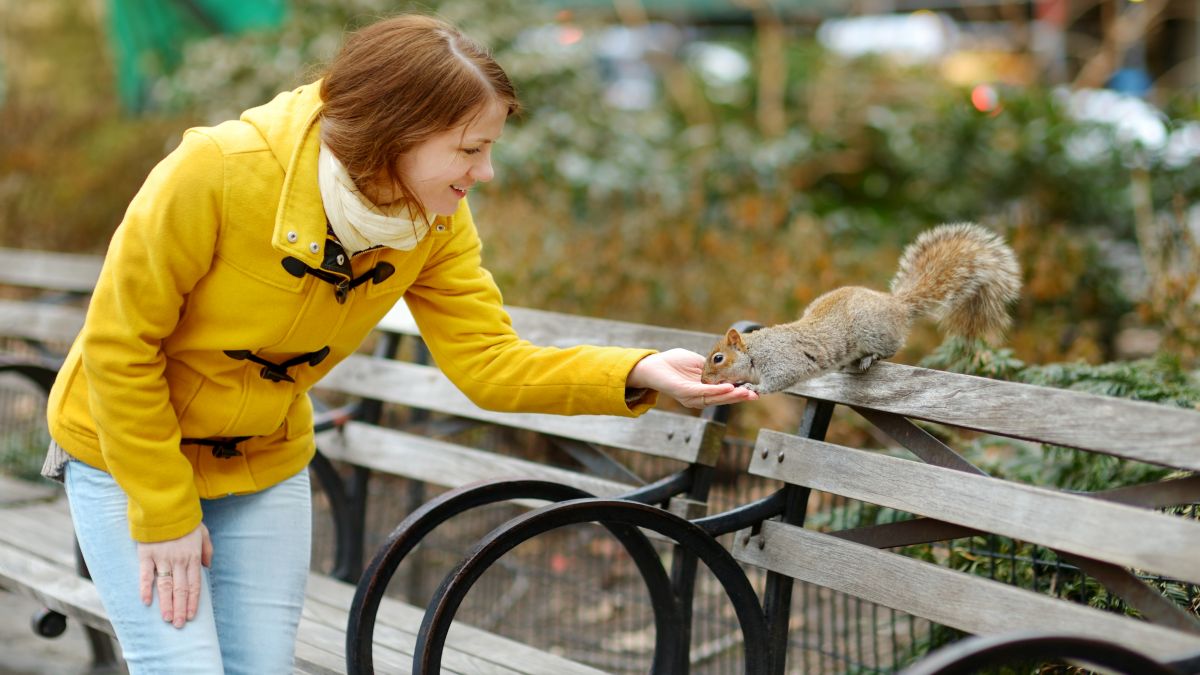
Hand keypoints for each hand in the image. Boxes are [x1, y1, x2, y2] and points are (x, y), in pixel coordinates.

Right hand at [138, 522, 212, 627]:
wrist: (166, 506)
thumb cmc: (185, 520)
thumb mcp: (203, 532)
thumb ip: (207, 549)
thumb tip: (208, 566)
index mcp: (193, 557)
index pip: (195, 585)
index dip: (193, 602)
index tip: (191, 616)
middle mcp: (179, 561)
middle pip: (181, 589)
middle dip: (181, 608)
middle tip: (179, 625)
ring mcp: (162, 558)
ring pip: (165, 586)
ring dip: (166, 604)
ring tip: (168, 619)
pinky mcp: (146, 554)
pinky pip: (146, 574)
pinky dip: (146, 588)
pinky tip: (146, 602)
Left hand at [628, 349, 758, 408]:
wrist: (653, 364)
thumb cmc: (674, 363)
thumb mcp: (699, 363)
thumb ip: (713, 367)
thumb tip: (730, 366)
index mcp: (703, 390)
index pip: (724, 394)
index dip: (739, 392)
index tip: (754, 391)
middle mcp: (698, 397)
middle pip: (722, 399)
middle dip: (739, 397)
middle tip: (755, 395)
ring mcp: (691, 396)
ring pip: (715, 397)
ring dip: (731, 395)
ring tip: (745, 392)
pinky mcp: (683, 392)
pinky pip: (702, 392)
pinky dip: (716, 391)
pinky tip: (728, 387)